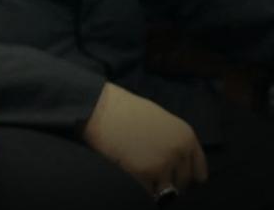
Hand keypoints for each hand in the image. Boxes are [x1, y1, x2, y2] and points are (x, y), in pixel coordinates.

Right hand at [81, 82, 206, 196]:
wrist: (99, 107)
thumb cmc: (125, 109)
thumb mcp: (159, 119)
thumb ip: (172, 140)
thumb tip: (175, 163)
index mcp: (186, 136)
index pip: (199, 172)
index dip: (185, 176)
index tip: (173, 177)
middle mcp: (180, 151)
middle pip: (183, 183)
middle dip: (169, 180)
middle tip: (152, 174)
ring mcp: (164, 163)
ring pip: (168, 191)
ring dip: (156, 185)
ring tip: (141, 174)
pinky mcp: (145, 173)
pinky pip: (149, 192)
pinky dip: (141, 187)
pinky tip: (131, 174)